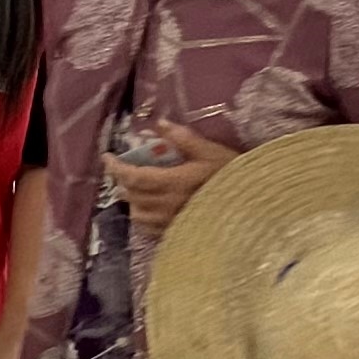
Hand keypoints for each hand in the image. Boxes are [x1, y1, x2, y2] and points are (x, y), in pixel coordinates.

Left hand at [106, 124, 236, 230]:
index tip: (106, 157)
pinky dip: (143, 218)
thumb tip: (158, 123)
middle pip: (132, 196)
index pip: (134, 176)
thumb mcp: (211, 152)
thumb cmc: (232, 176)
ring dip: (132, 201)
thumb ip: (183, 138)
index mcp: (174, 182)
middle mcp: (168, 206)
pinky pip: (150, 230)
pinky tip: (150, 209)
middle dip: (122, 182)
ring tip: (136, 189)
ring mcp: (172, 223)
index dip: (116, 168)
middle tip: (123, 169)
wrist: (252, 207)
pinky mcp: (178, 235)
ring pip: (137, 215)